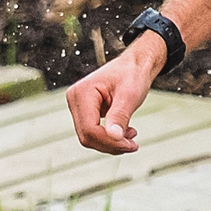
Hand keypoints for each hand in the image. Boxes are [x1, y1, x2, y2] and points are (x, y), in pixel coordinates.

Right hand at [64, 38, 164, 153]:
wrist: (134, 65)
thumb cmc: (132, 75)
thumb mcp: (129, 96)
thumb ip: (120, 116)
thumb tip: (114, 137)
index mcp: (82, 93)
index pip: (90, 129)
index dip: (110, 142)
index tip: (132, 144)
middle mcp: (75, 100)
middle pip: (87, 137)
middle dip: (111, 145)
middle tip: (134, 145)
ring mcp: (78, 107)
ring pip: (89, 138)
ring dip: (111, 143)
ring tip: (132, 136)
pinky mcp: (85, 112)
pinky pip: (94, 133)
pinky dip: (110, 138)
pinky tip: (126, 133)